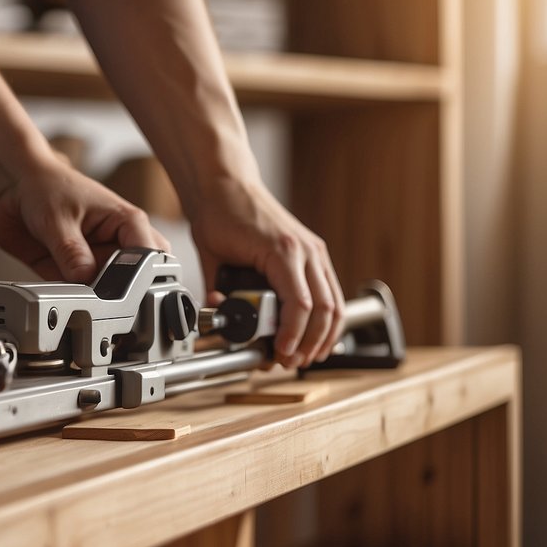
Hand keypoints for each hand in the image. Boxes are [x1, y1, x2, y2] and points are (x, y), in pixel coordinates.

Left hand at [0, 159, 169, 282]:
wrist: (17, 188)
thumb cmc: (48, 187)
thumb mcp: (58, 218)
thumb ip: (71, 251)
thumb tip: (84, 278)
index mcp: (127, 222)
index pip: (150, 255)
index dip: (140, 276)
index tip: (121, 288)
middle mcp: (116, 244)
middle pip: (138, 277)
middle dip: (124, 291)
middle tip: (104, 296)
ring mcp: (97, 260)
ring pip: (108, 290)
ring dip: (95, 296)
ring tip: (77, 292)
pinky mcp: (75, 273)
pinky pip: (80, 294)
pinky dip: (73, 298)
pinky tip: (62, 294)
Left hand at [188, 184, 344, 367]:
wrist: (228, 184)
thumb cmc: (220, 213)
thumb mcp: (211, 256)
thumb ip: (216, 291)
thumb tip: (221, 319)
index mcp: (282, 250)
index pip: (299, 304)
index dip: (292, 335)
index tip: (280, 353)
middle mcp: (305, 250)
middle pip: (324, 309)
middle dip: (309, 342)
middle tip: (290, 362)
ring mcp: (314, 251)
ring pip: (334, 302)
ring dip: (323, 335)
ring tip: (305, 356)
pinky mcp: (315, 253)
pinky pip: (330, 291)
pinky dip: (328, 317)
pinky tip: (317, 334)